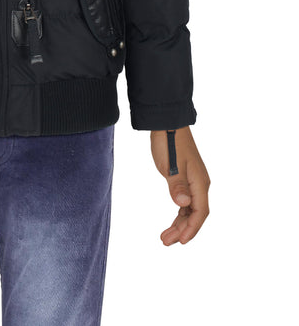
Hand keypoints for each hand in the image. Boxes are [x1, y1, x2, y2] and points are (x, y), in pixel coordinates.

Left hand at [150, 126, 209, 245]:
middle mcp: (200, 184)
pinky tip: (172, 221)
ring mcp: (194, 182)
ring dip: (180, 224)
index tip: (181, 241)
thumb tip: (183, 204)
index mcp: (199, 182)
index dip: (192, 229)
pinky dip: (179, 214)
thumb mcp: (171, 165)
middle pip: (195, 215)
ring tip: (165, 236)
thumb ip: (177, 185)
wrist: (167, 123)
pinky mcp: (185, 179)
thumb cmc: (169, 142)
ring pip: (190, 210)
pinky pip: (186, 202)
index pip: (200, 212)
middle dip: (183, 230)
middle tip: (166, 241)